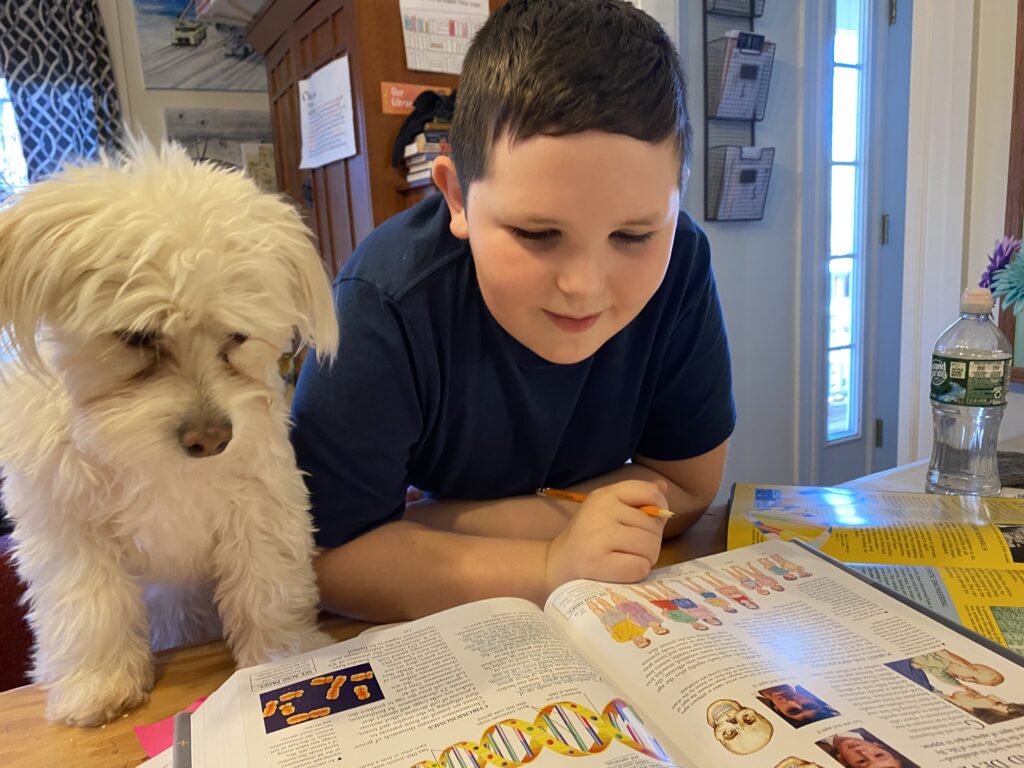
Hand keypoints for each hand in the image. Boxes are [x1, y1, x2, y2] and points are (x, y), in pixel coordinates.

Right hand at [544, 479, 668, 592]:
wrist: (553, 564)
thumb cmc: (586, 537)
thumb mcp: (607, 510)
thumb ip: (636, 498)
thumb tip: (663, 486)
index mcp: (605, 495)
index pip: (650, 493)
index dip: (660, 509)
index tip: (649, 523)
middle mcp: (602, 510)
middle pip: (654, 527)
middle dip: (650, 542)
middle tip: (630, 549)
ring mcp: (598, 536)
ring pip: (650, 548)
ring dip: (645, 559)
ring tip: (625, 559)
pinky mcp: (597, 562)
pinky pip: (640, 567)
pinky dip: (636, 572)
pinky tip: (620, 570)